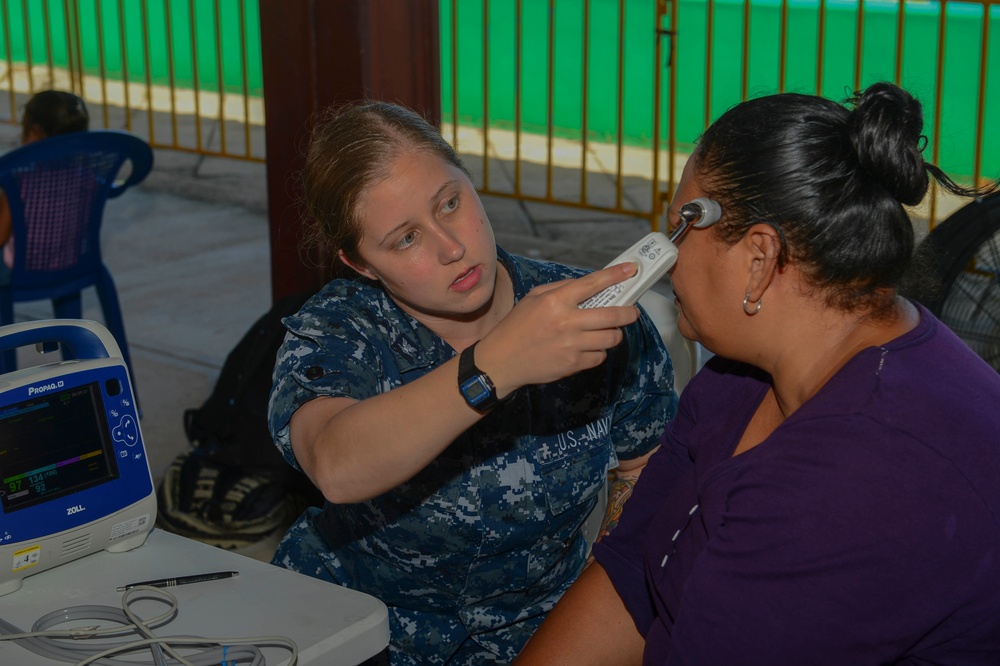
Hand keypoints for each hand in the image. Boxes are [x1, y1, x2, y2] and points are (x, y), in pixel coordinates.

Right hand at [477, 263, 639, 396]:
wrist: (501, 360)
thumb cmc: (517, 326)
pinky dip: (598, 351)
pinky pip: (599, 356)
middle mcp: (566, 321)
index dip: (615, 275)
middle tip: (631, 312)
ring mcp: (571, 345)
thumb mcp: (533, 298)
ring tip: (609, 331)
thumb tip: (589, 285)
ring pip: (610, 338)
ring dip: (614, 334)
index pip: (593, 283)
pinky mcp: (572, 364)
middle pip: (612, 315)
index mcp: (556, 301)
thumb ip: (561, 289)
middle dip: (628, 313)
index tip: (630, 270)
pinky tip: (589, 347)